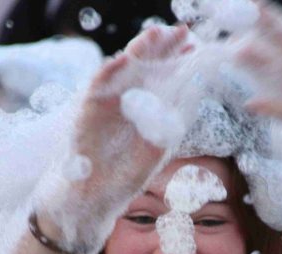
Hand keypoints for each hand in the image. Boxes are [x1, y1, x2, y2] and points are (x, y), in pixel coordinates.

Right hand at [73, 24, 192, 199]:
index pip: (162, 78)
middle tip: (181, 30)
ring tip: (154, 33)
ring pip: (123, 70)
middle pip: (145, 67)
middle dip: (162, 48)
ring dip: (138, 51)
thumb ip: (166, 131)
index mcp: (145, 108)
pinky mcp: (87, 111)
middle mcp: (126, 100)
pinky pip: (97, 86)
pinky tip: (124, 59)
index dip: (177, 61)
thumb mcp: (153, 152)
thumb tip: (184, 111)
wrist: (92, 195)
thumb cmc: (125, 176)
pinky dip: (109, 72)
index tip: (193, 46)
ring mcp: (107, 103)